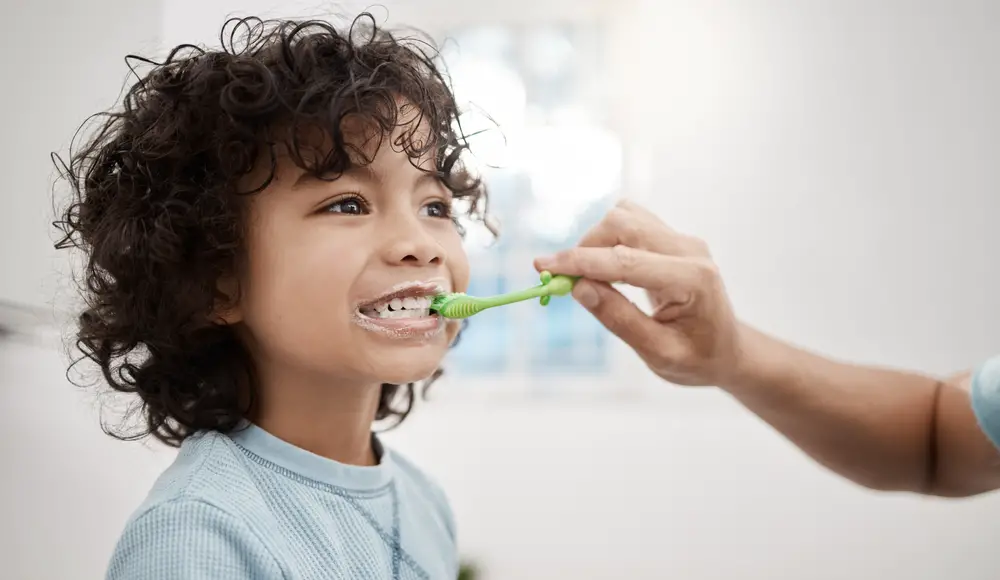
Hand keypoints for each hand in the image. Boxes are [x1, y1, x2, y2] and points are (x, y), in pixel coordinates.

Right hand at [534, 200, 744, 386]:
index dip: (579, 262)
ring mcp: (683, 240)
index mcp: (692, 280)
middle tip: (564, 282)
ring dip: (596, 243)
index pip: (624, 261)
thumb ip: (619, 319)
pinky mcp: (672, 239)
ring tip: (590, 279)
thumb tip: (578, 288)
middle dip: (585, 249)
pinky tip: (606, 270)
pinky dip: (608, 241)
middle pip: (622, 224)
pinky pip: (631, 223)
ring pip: (624, 217)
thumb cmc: (697, 358)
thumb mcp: (658, 353)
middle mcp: (689, 250)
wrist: (727, 349)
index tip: (543, 267)